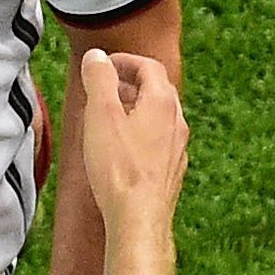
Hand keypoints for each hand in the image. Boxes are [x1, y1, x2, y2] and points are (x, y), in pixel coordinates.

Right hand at [73, 48, 186, 224]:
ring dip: (136, 106)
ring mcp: (177, 148)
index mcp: (162, 103)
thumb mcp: (100, 114)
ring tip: (110, 113)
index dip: (125, 59)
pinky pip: (159, 139)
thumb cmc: (119, 168)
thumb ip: (99, 79)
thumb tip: (97, 56)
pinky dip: (141, 130)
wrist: (139, 217)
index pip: (149, 66)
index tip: (103, 63)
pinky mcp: (171, 169)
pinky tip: (122, 146)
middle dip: (131, 81)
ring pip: (160, 115)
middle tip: (105, 84)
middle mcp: (176, 123)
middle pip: (158, 89)